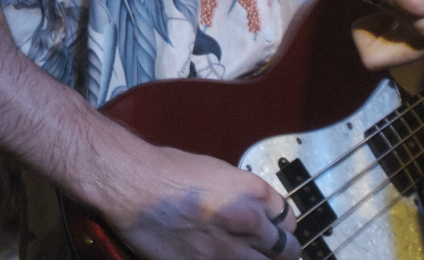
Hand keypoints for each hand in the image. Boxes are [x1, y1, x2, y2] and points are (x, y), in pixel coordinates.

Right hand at [83, 136, 299, 259]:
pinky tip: (226, 258)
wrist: (134, 187)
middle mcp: (247, 221)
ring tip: (255, 257)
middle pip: (285, 248)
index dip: (283, 226)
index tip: (278, 230)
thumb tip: (257, 214)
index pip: (288, 219)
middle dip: (283, 250)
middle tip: (280, 252)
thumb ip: (244, 196)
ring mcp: (226, 250)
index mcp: (253, 192)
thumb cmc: (168, 173)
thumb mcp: (219, 172)